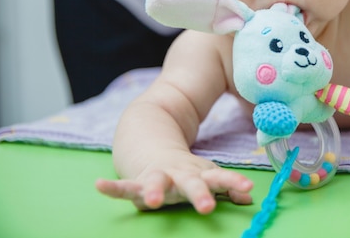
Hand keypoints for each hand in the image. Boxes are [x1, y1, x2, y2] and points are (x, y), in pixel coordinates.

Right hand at [96, 151, 252, 212]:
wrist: (154, 143)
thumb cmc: (186, 171)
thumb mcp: (208, 175)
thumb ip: (227, 187)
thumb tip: (249, 197)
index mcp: (198, 174)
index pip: (219, 178)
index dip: (233, 183)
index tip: (247, 189)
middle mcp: (179, 175)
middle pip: (191, 183)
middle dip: (199, 194)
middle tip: (207, 207)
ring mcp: (158, 177)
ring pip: (157, 183)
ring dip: (155, 191)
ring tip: (153, 201)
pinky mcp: (137, 182)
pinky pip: (124, 187)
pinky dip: (113, 188)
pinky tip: (100, 186)